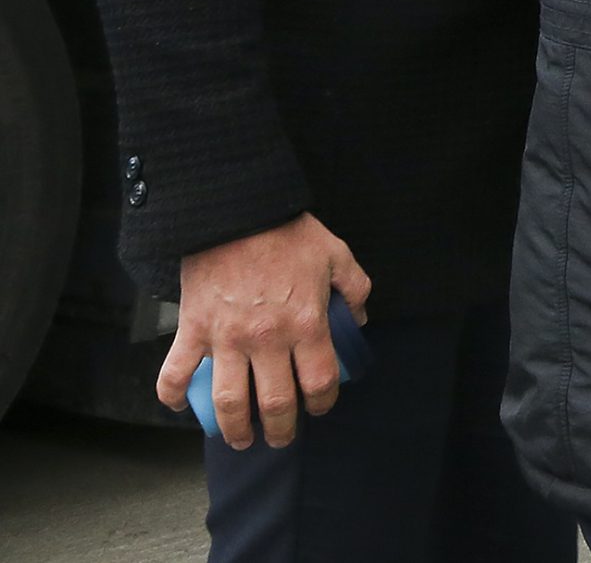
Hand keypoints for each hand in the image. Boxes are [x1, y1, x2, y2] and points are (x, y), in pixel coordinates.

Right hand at [159, 213, 369, 449]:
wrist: (236, 210)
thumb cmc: (288, 232)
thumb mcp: (337, 254)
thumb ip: (354, 289)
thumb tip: (359, 319)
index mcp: (306, 322)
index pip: (320, 381)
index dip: (323, 402)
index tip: (320, 408)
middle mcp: (267, 338)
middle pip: (276, 402)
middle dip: (281, 429)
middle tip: (281, 438)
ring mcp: (226, 338)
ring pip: (229, 401)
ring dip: (234, 429)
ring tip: (240, 439)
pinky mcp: (193, 329)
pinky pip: (175, 373)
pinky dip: (172, 395)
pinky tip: (179, 407)